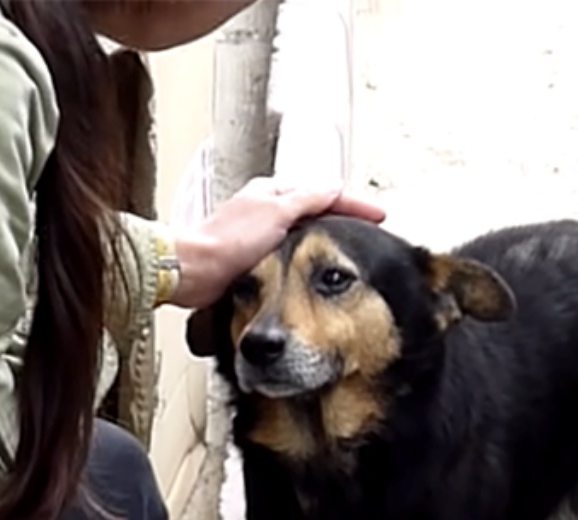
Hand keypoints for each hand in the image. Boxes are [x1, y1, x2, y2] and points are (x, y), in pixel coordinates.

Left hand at [171, 177, 385, 309]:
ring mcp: (265, 233)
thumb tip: (336, 189)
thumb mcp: (278, 211)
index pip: (326, 193)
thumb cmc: (228, 241)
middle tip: (372, 230)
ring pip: (308, 231)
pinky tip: (323, 267)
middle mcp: (269, 208)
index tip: (380, 216)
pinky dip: (314, 256)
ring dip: (331, 236)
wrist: (197, 272)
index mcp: (274, 190)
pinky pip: (296, 252)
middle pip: (318, 209)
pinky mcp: (260, 257)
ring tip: (354, 246)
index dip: (356, 205)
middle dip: (346, 218)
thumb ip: (310, 199)